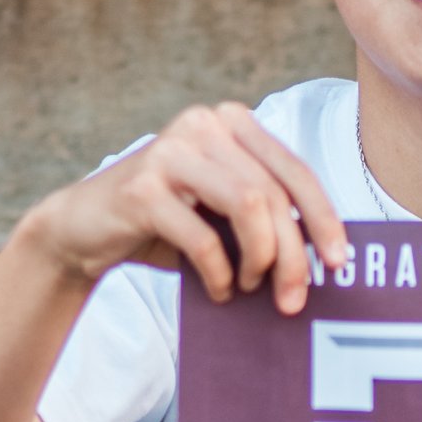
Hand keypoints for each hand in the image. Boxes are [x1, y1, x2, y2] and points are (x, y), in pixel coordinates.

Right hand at [38, 101, 348, 311]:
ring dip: (260, 260)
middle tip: (294, 299)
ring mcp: (171, 151)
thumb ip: (265, 215)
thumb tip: (324, 256)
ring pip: (249, 205)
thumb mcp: (222, 212)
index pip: (295, 171)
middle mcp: (204, 124)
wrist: (83, 229)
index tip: (339, 263)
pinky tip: (219, 290)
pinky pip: (203, 237)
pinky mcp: (142, 187)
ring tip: (252, 288)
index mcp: (232, 123)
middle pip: (274, 194)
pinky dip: (220, 273)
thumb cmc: (166, 225)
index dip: (324, 218)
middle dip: (293, 254)